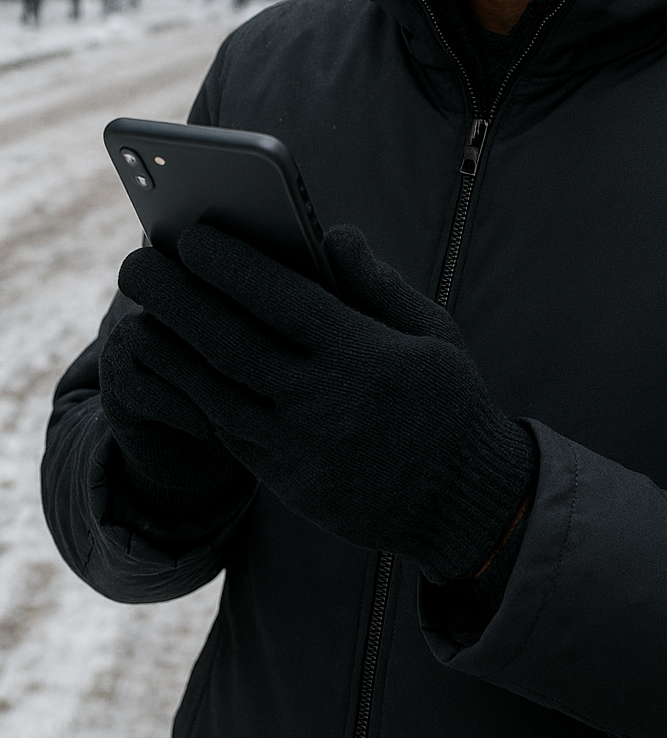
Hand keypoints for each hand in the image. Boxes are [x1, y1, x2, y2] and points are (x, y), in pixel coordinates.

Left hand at [117, 225, 535, 581]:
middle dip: (177, 300)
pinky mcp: (282, 480)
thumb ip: (377, 282)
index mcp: (363, 356)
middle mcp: (322, 403)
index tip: (191, 235)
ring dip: (168, 352)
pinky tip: (170, 366)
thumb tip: (329, 233)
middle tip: (134, 265)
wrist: (460, 504)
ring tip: (134, 316)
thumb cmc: (448, 400)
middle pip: (231, 344)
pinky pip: (225, 431)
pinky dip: (191, 395)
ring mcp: (297, 448)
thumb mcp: (433, 332)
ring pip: (214, 393)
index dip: (233, 266)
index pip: (283, 301)